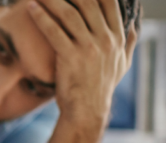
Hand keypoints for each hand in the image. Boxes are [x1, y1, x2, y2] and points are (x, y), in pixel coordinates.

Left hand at [28, 0, 137, 135]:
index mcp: (117, 37)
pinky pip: (55, 32)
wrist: (88, 110)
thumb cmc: (101, 87)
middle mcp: (105, 39)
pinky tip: (32, 8)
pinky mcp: (71, 57)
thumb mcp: (122, 64)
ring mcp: (89, 47)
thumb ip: (128, 43)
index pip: (109, 4)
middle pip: (88, 3)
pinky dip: (42, 18)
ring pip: (70, 14)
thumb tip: (133, 27)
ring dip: (53, 0)